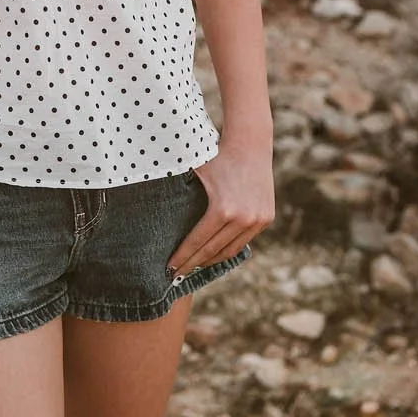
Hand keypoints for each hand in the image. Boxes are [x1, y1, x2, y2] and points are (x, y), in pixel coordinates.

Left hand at [166, 140, 274, 277]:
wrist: (250, 143)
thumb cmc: (217, 155)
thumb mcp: (196, 172)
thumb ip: (179, 191)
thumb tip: (151, 207)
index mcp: (222, 210)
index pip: (198, 242)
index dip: (183, 257)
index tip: (170, 268)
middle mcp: (242, 219)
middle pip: (213, 251)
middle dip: (193, 263)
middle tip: (178, 273)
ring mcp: (257, 220)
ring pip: (230, 250)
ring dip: (212, 259)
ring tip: (195, 263)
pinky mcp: (266, 218)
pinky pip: (244, 240)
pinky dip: (228, 248)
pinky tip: (215, 251)